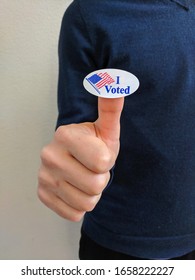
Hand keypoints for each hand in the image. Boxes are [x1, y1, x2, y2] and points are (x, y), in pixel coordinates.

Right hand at [38, 97, 123, 220]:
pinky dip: (80, 205)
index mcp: (65, 134)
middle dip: (101, 179)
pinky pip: (74, 213)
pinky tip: (76, 188)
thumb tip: (114, 79)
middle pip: (95, 185)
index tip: (99, 153)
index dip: (107, 161)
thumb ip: (111, 106)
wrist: (77, 160)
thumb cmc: (95, 144)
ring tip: (85, 177)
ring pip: (87, 202)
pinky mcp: (43, 195)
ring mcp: (43, 177)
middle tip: (92, 167)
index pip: (102, 162)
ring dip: (92, 193)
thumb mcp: (107, 128)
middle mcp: (48, 155)